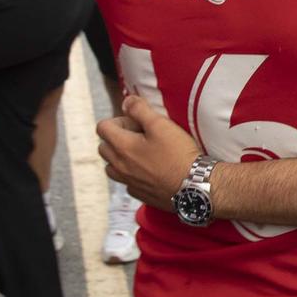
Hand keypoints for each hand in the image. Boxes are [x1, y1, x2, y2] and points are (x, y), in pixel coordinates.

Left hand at [95, 95, 200, 211]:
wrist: (194, 185)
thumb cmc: (178, 154)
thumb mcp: (160, 124)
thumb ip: (140, 110)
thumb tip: (126, 102)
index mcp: (122, 147)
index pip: (102, 128)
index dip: (119, 120)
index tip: (137, 123)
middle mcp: (120, 166)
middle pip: (103, 148)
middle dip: (117, 138)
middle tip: (140, 136)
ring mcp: (129, 182)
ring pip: (111, 167)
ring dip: (120, 158)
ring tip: (141, 153)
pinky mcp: (140, 194)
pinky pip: (127, 182)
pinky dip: (132, 174)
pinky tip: (150, 170)